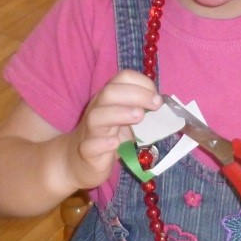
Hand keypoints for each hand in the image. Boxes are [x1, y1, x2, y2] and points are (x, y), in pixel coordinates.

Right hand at [65, 70, 159, 191]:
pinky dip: (103, 142)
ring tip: (139, 117)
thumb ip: (141, 111)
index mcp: (108, 99)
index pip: (122, 79)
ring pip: (98, 116)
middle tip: (156, 104)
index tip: (157, 96)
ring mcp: (90, 131)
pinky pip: (91, 145)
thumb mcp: (125, 121)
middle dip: (135, 94)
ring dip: (120, 113)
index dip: (142, 83)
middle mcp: (97, 110)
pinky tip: (115, 143)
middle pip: (110, 93)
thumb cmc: (106, 137)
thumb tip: (165, 107)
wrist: (75, 161)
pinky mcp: (87, 152)